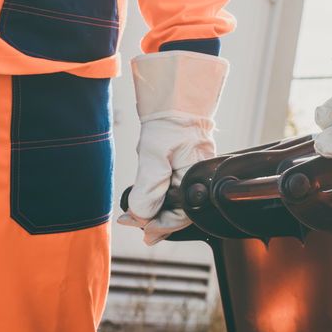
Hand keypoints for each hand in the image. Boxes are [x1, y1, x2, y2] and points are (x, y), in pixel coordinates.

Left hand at [119, 51, 227, 244]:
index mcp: (197, 180)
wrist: (176, 100)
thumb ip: (149, 189)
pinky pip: (173, 192)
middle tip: (133, 225)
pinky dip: (159, 199)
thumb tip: (141, 216)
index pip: (183, 216)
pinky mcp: (184, 168)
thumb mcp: (154, 157)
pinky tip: (146, 202)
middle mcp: (198, 181)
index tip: (141, 231)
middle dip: (155, 222)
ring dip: (154, 212)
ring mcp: (191, 174)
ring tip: (134, 217)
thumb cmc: (170, 124)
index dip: (160, 226)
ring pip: (174, 203)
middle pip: (179, 212)